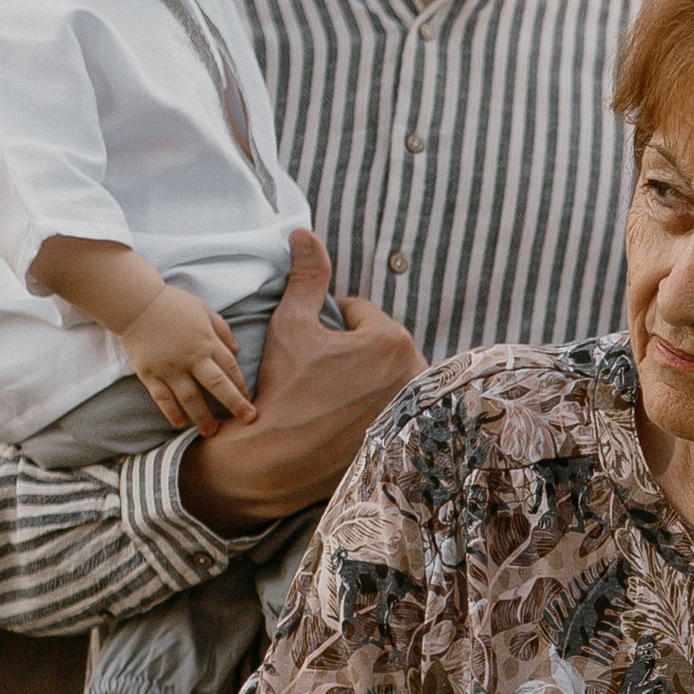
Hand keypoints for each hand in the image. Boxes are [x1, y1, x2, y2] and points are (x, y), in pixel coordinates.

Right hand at [124, 282, 256, 437]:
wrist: (135, 303)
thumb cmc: (171, 304)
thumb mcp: (203, 310)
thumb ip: (221, 330)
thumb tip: (237, 350)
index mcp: (206, 342)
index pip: (230, 368)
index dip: (241, 386)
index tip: (249, 400)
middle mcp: (191, 358)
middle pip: (218, 385)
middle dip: (235, 404)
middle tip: (248, 420)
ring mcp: (170, 368)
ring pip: (191, 398)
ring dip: (203, 417)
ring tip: (211, 432)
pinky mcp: (150, 374)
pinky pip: (163, 398)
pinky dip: (172, 412)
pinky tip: (180, 423)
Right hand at [178, 229, 423, 531]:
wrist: (277, 460)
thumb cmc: (282, 389)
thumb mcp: (291, 324)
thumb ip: (307, 276)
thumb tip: (305, 234)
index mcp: (392, 338)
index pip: (359, 313)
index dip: (328, 327)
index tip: (310, 352)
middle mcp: (416, 371)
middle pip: (378, 344)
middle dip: (350, 352)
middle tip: (319, 377)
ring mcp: (416, 408)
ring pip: (386, 373)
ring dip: (363, 377)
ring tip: (330, 397)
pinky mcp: (410, 434)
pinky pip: (392, 405)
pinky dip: (373, 406)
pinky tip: (345, 418)